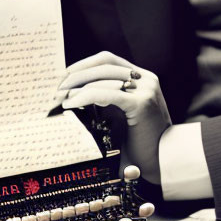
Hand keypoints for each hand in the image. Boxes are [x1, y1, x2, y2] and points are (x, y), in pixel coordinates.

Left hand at [54, 51, 170, 184]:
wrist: (164, 160)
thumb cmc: (141, 142)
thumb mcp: (124, 114)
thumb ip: (108, 100)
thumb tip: (75, 94)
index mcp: (143, 78)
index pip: (109, 60)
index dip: (85, 64)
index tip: (64, 75)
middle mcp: (146, 79)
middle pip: (104, 65)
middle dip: (76, 74)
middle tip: (57, 87)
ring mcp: (146, 90)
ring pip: (104, 77)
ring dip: (77, 85)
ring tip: (61, 97)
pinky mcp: (141, 104)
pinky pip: (107, 94)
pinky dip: (86, 96)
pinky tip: (72, 104)